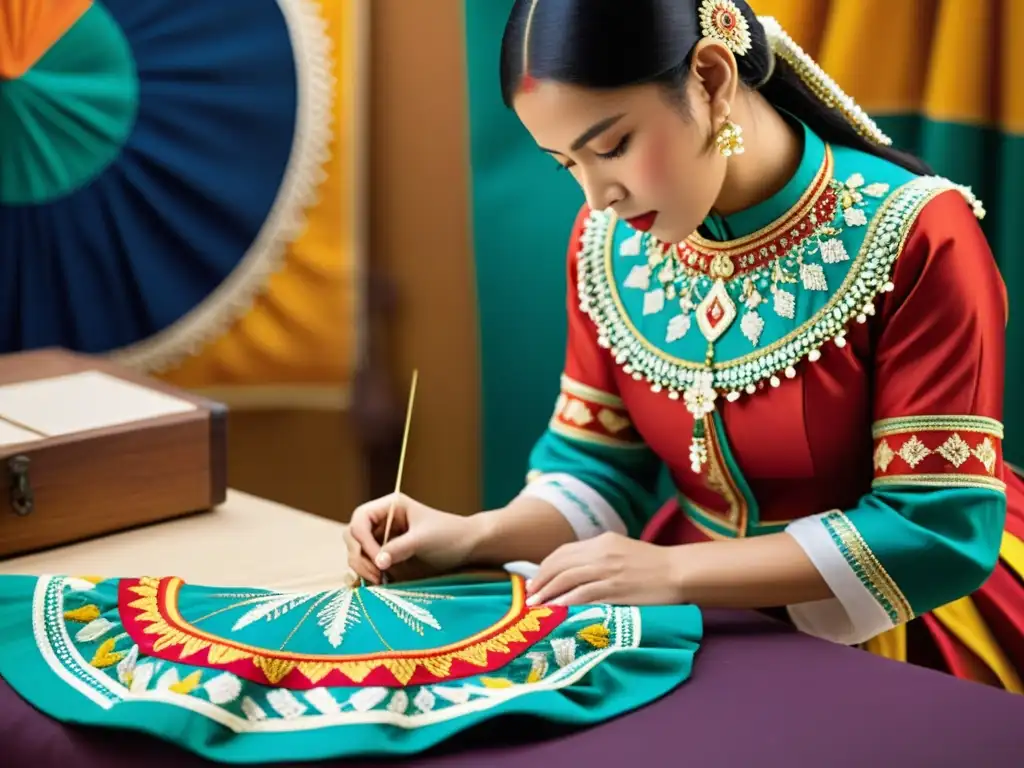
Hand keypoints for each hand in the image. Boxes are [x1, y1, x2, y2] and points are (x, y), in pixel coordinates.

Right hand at [344, 493, 481, 584]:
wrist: (468, 548)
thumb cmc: (450, 535)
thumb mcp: (424, 539)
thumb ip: (400, 548)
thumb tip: (378, 563)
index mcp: (390, 507)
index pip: (360, 519)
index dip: (364, 540)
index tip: (379, 561)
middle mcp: (382, 522)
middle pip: (353, 537)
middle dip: (359, 557)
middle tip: (377, 576)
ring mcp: (382, 540)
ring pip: (356, 553)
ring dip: (361, 569)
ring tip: (380, 582)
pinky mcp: (386, 559)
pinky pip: (366, 566)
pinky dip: (365, 576)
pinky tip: (374, 586)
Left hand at [525, 533, 685, 606]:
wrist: (678, 571)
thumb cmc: (651, 564)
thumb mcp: (620, 551)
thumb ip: (597, 557)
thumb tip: (571, 571)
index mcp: (601, 542)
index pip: (563, 553)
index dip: (544, 568)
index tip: (534, 581)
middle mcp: (601, 554)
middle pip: (560, 566)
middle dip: (541, 581)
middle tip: (528, 596)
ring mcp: (608, 572)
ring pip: (568, 580)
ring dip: (548, 594)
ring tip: (536, 607)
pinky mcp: (616, 590)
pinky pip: (584, 596)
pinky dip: (566, 603)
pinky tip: (557, 611)